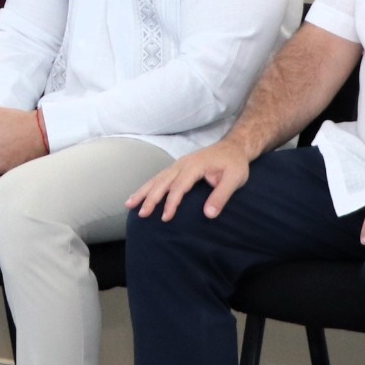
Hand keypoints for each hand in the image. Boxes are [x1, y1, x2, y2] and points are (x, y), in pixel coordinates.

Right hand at [130, 142, 252, 221]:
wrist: (234, 147)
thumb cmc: (235, 164)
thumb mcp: (235, 179)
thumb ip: (221, 196)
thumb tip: (209, 214)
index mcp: (195, 166)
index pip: (179, 186)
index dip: (171, 202)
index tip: (165, 218)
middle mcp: (183, 164)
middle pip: (162, 181)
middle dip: (150, 198)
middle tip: (141, 214)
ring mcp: (178, 164)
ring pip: (157, 178)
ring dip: (143, 191)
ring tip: (129, 204)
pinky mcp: (178, 167)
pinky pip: (159, 177)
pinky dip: (148, 186)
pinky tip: (140, 195)